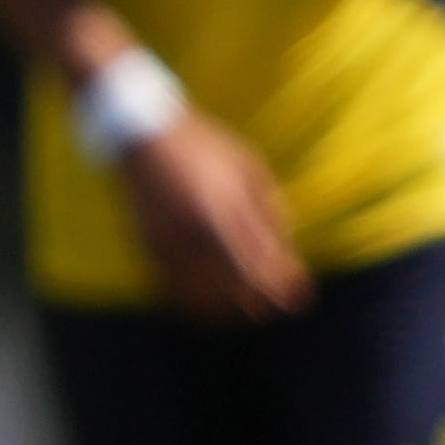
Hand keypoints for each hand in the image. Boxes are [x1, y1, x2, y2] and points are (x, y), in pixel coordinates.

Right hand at [116, 109, 306, 321]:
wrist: (142, 134)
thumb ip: (270, 207)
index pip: (260, 263)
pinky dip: (193, 301)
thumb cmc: (205, 146)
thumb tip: (286, 246)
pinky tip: (209, 307)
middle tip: (278, 308)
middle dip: (260, 300)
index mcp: (222, 209)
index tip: (301, 298)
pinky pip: (171, 285)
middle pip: (234, 284)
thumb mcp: (249, 166)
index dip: (283, 286)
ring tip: (248, 311)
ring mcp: (168, 240)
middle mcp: (193, 230)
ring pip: (201, 293)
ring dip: (228, 307)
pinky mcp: (148, 244)